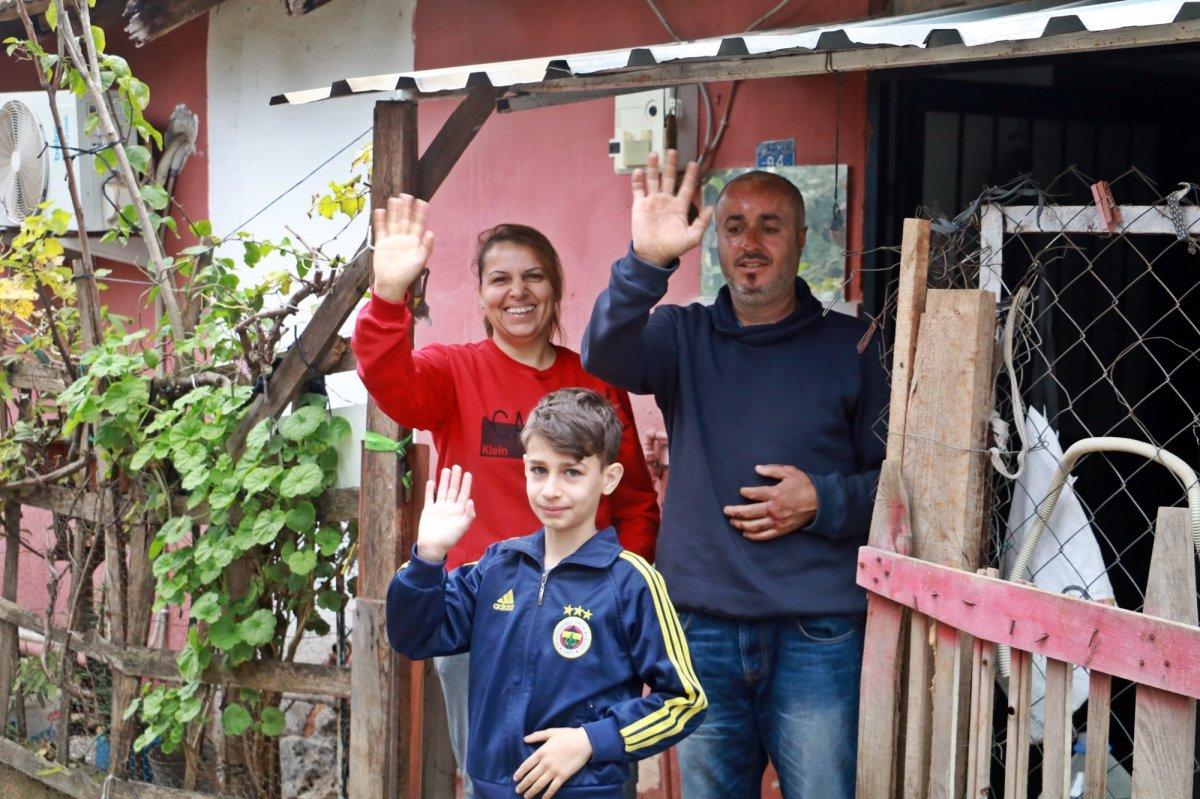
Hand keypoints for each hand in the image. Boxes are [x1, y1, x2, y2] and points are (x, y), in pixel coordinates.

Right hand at [371, 194, 434, 302]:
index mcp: (414, 242)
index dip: (420, 214)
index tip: (422, 202)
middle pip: (405, 220)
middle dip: (406, 208)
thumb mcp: (420, 261)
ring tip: (395, 199)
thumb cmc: (408, 274)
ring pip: (393, 222)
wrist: (391, 284)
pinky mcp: (381, 244)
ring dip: (394, 211)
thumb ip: (426, 247)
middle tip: (407, 195)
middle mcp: (403, 239)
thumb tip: (431, 232)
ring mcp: (392, 240)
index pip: (418, 224)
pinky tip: (381, 211)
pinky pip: (380, 230)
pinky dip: (380, 221)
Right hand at [415, 466, 474, 561]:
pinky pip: (430, 498)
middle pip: (453, 490)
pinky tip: (431, 482)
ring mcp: (439, 508)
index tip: (468, 474)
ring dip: (444, 481)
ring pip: (442, 491)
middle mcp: (449, 507)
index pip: (463, 494)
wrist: (432, 546)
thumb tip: (471, 500)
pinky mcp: (428, 510)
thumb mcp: (462, 528)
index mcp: (458, 511)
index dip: (466, 484)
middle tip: (457, 466)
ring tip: (446, 470)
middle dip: (455, 479)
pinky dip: (430, 490)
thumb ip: (468, 515)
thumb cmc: (449, 538)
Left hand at [513, 727, 592, 797]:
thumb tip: (524, 739)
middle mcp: (546, 763)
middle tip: (518, 790)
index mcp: (542, 752)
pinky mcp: (563, 776)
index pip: (526, 765)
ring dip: (531, 791)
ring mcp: (554, 770)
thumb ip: (537, 736)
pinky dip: (547, 794)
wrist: (584, 741)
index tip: (515, 779)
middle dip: (523, 785)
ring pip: (539, 784)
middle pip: (531, 777)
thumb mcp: (551, 732)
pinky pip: (553, 788)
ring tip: (526, 796)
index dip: (519, 773)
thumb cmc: (568, 735)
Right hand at [631, 149, 713, 266]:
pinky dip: (638, 180)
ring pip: (653, 180)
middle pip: (669, 178)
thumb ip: (702, 222)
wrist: (653, 254)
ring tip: (654, 153)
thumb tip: (711, 206)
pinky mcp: (640, 205)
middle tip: (673, 150)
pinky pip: (638, 190)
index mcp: (679, 206)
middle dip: (671, 165)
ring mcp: (652, 201)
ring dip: (653, 167)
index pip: (687, 187)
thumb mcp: (692, 237)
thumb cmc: (673, 247)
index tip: (694, 163)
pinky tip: (639, 171)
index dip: (691, 175)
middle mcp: (666, 200)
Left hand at [724, 465, 817, 540]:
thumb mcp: (789, 472)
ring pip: (754, 526)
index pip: (754, 494)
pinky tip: (745, 534)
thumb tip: (756, 468)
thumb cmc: (804, 485)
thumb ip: (772, 470)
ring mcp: (777, 521)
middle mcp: (774, 509)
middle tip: (726, 510)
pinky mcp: (781, 530)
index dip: (745, 492)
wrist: (820, 502)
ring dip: (740, 524)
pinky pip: (764, 536)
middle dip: (735, 512)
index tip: (741, 491)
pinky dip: (753, 536)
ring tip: (732, 522)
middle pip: (749, 513)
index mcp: (775, 494)